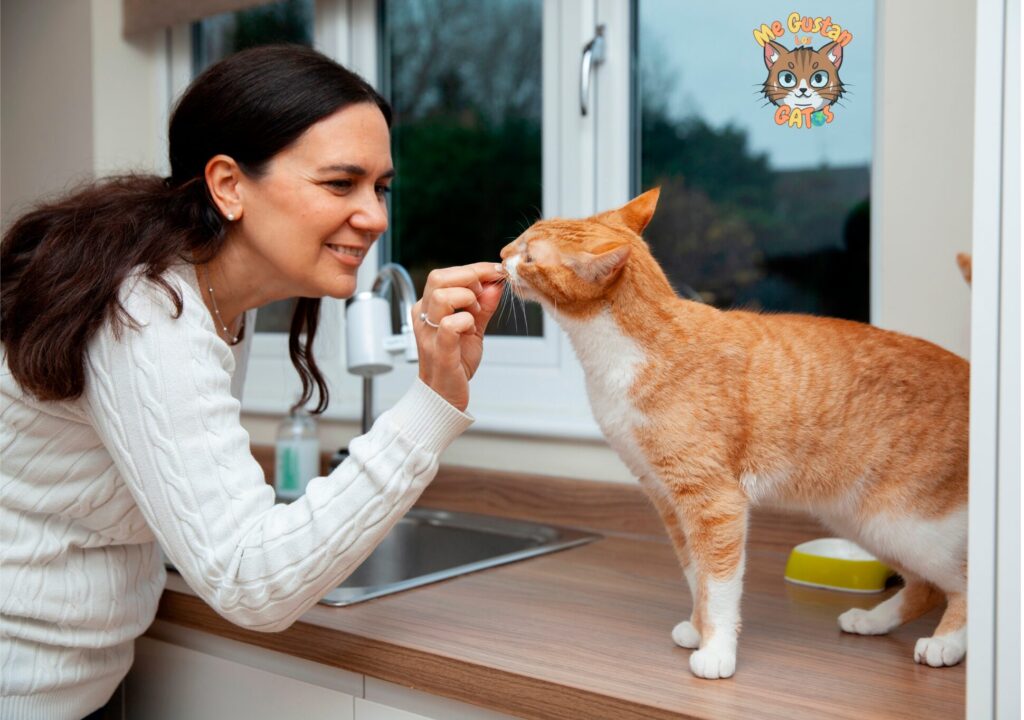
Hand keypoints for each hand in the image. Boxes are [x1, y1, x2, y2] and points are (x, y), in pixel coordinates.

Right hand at [412, 262, 504, 411]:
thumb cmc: (454, 362)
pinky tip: (471, 330)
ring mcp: (429, 332)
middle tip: (484, 294)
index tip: (496, 271)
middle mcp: (423, 316)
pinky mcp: (439, 349)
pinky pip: (450, 325)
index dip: (474, 269)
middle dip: (470, 278)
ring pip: (443, 296)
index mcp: (428, 307)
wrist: (444, 395)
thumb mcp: (473, 328)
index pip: (446, 274)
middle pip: (439, 278)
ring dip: (467, 299)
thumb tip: (495, 284)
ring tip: (475, 314)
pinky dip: (467, 321)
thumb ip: (483, 305)